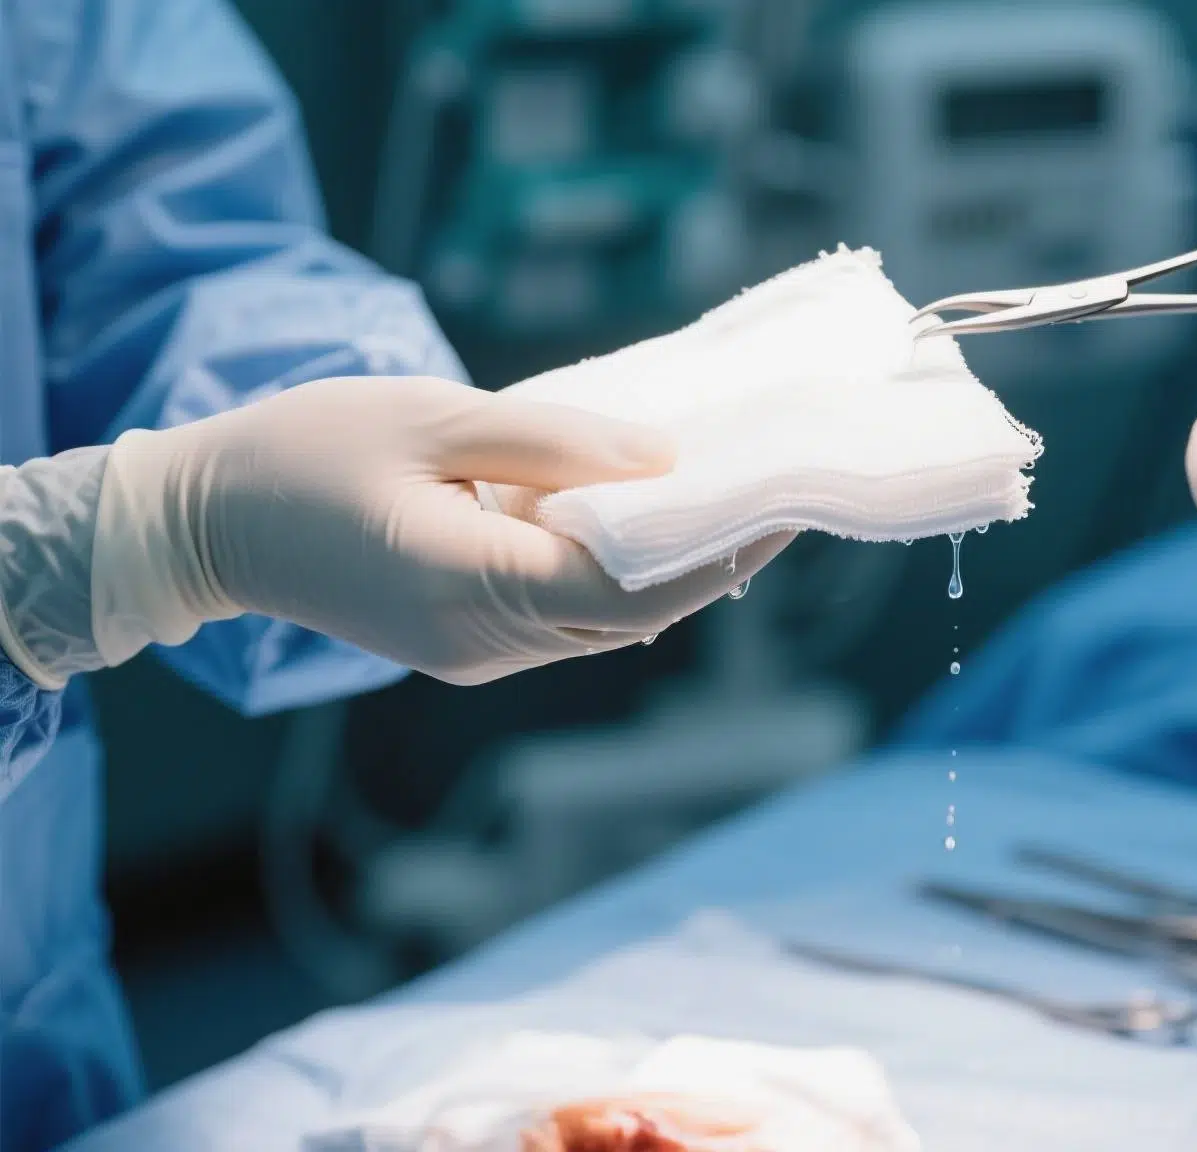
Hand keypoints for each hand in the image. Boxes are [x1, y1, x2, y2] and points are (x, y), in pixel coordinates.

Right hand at [95, 375, 789, 683]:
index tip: (784, 504)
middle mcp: (483, 643)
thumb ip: (553, 442)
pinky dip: (609, 574)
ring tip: (720, 499)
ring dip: (664, 570)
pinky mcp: (463, 646)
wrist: (203, 524)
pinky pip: (562, 616)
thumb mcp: (432, 417)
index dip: (717, 550)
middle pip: (632, 615)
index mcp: (471, 585)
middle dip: (711, 561)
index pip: (632, 587)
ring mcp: (473, 655)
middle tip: (774, 496)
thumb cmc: (305, 452)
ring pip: (603, 622)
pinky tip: (633, 519)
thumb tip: (663, 458)